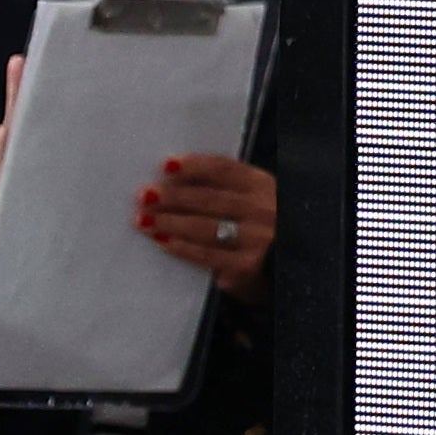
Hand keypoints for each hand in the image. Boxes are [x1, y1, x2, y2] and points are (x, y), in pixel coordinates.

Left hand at [139, 154, 276, 303]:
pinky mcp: (246, 267)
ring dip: (170, 222)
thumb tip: (174, 178)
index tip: (165, 165)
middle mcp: (263, 210)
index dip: (194, 166)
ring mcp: (256, 240)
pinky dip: (182, 247)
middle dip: (173, 196)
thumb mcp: (255, 199)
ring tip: (144, 219)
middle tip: (144, 195)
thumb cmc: (260, 228)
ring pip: (205, 227)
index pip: (224, 169)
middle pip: (209, 198)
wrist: (291, 269)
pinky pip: (207, 255)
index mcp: (263, 185)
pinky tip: (162, 241)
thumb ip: (225, 188)